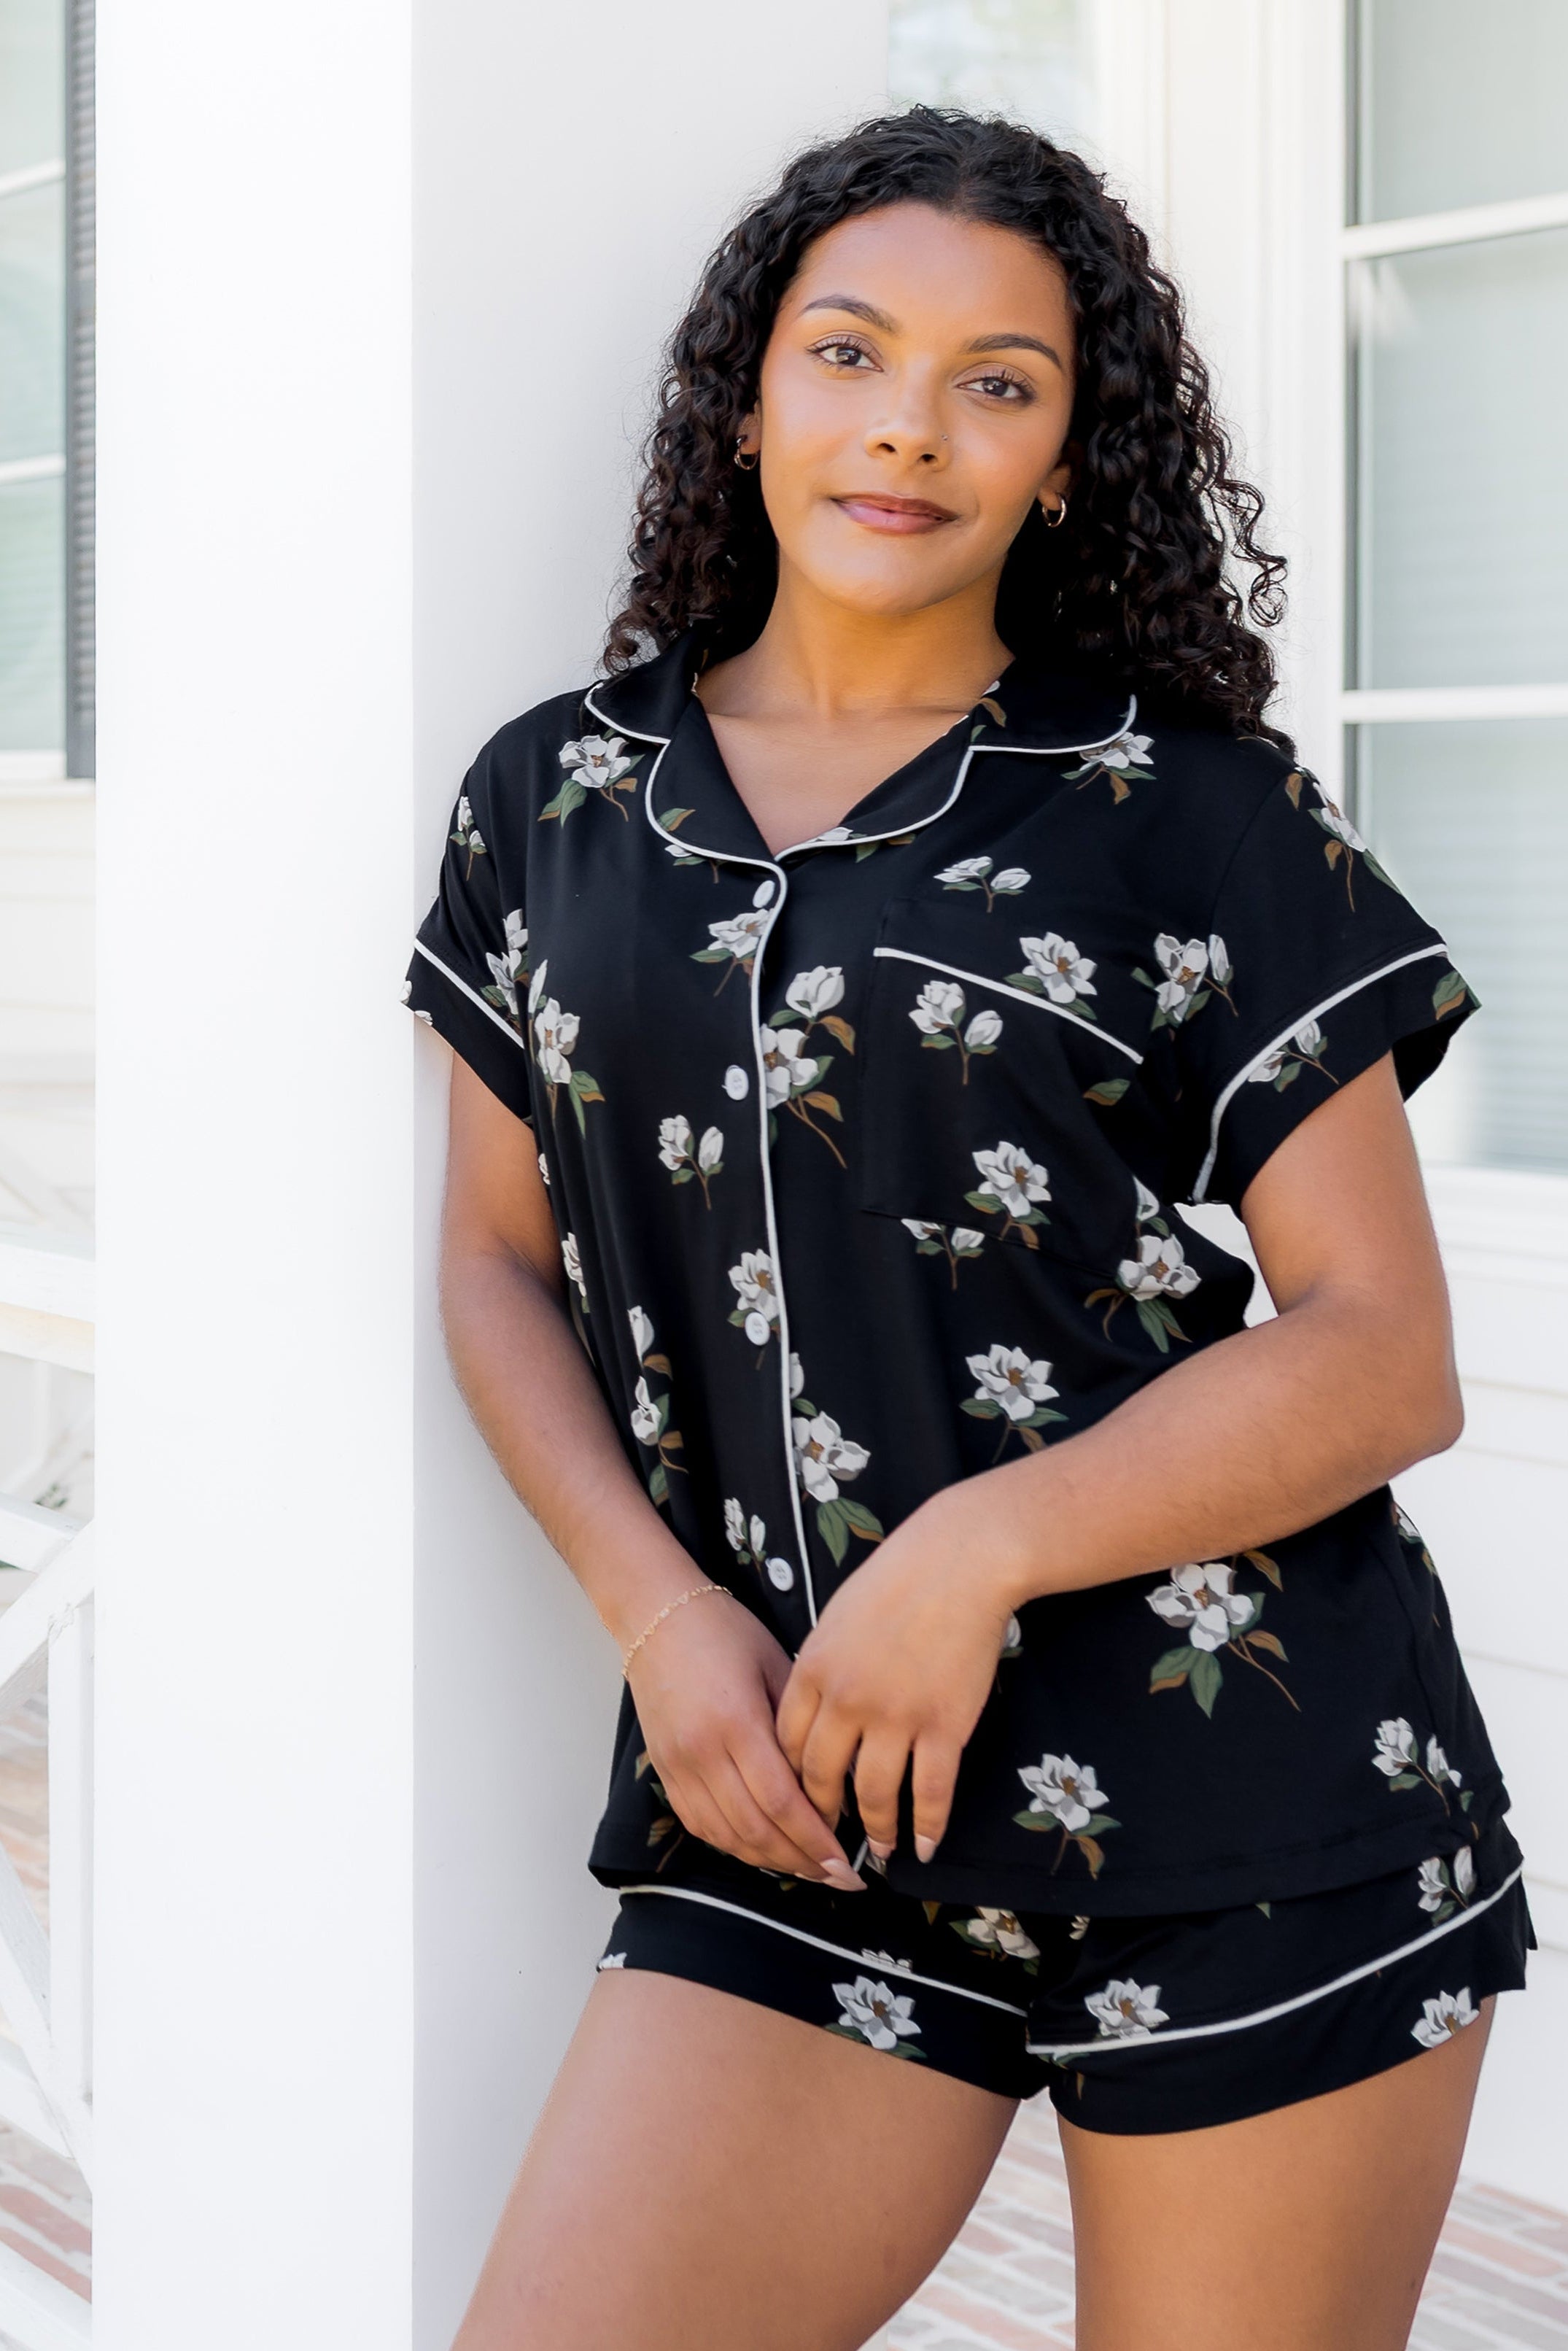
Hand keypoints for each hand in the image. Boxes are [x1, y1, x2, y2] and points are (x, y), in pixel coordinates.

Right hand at [627, 1592, 866, 1887]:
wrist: (656, 1617)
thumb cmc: (725, 1631)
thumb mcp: (776, 1665)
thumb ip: (801, 1724)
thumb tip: (840, 1774)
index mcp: (737, 1721)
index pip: (783, 1801)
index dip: (817, 1840)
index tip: (849, 1862)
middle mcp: (703, 1752)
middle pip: (757, 1829)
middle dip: (803, 1861)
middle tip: (841, 1877)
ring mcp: (679, 1767)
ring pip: (728, 1837)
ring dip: (772, 1861)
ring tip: (811, 1870)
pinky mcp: (665, 1773)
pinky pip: (702, 1827)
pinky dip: (737, 1847)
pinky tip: (766, 1850)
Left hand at [775, 1488, 1016, 1865]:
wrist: (960, 1561)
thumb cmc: (899, 1578)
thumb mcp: (837, 1617)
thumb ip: (822, 1666)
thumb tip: (816, 1709)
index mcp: (813, 1669)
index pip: (787, 1744)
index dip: (791, 1780)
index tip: (798, 1799)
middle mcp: (846, 1701)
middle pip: (821, 1777)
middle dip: (823, 1816)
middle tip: (830, 1838)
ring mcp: (895, 1717)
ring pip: (873, 1794)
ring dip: (875, 1831)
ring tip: (879, 1852)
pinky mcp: (943, 1727)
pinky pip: (929, 1792)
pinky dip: (926, 1826)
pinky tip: (924, 1846)